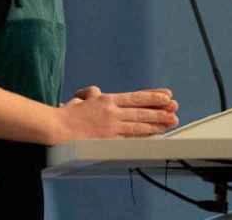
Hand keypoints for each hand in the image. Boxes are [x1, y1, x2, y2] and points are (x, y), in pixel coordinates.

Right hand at [55, 86, 178, 142]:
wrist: (57, 127)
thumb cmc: (67, 115)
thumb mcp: (81, 99)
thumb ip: (92, 95)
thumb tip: (96, 92)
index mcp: (107, 99)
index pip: (135, 97)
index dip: (152, 96)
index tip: (166, 95)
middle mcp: (112, 110)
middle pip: (141, 109)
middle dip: (160, 109)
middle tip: (174, 109)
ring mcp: (112, 125)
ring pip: (139, 123)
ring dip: (157, 123)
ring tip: (171, 121)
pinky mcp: (109, 138)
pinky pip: (130, 137)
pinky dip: (143, 135)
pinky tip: (153, 135)